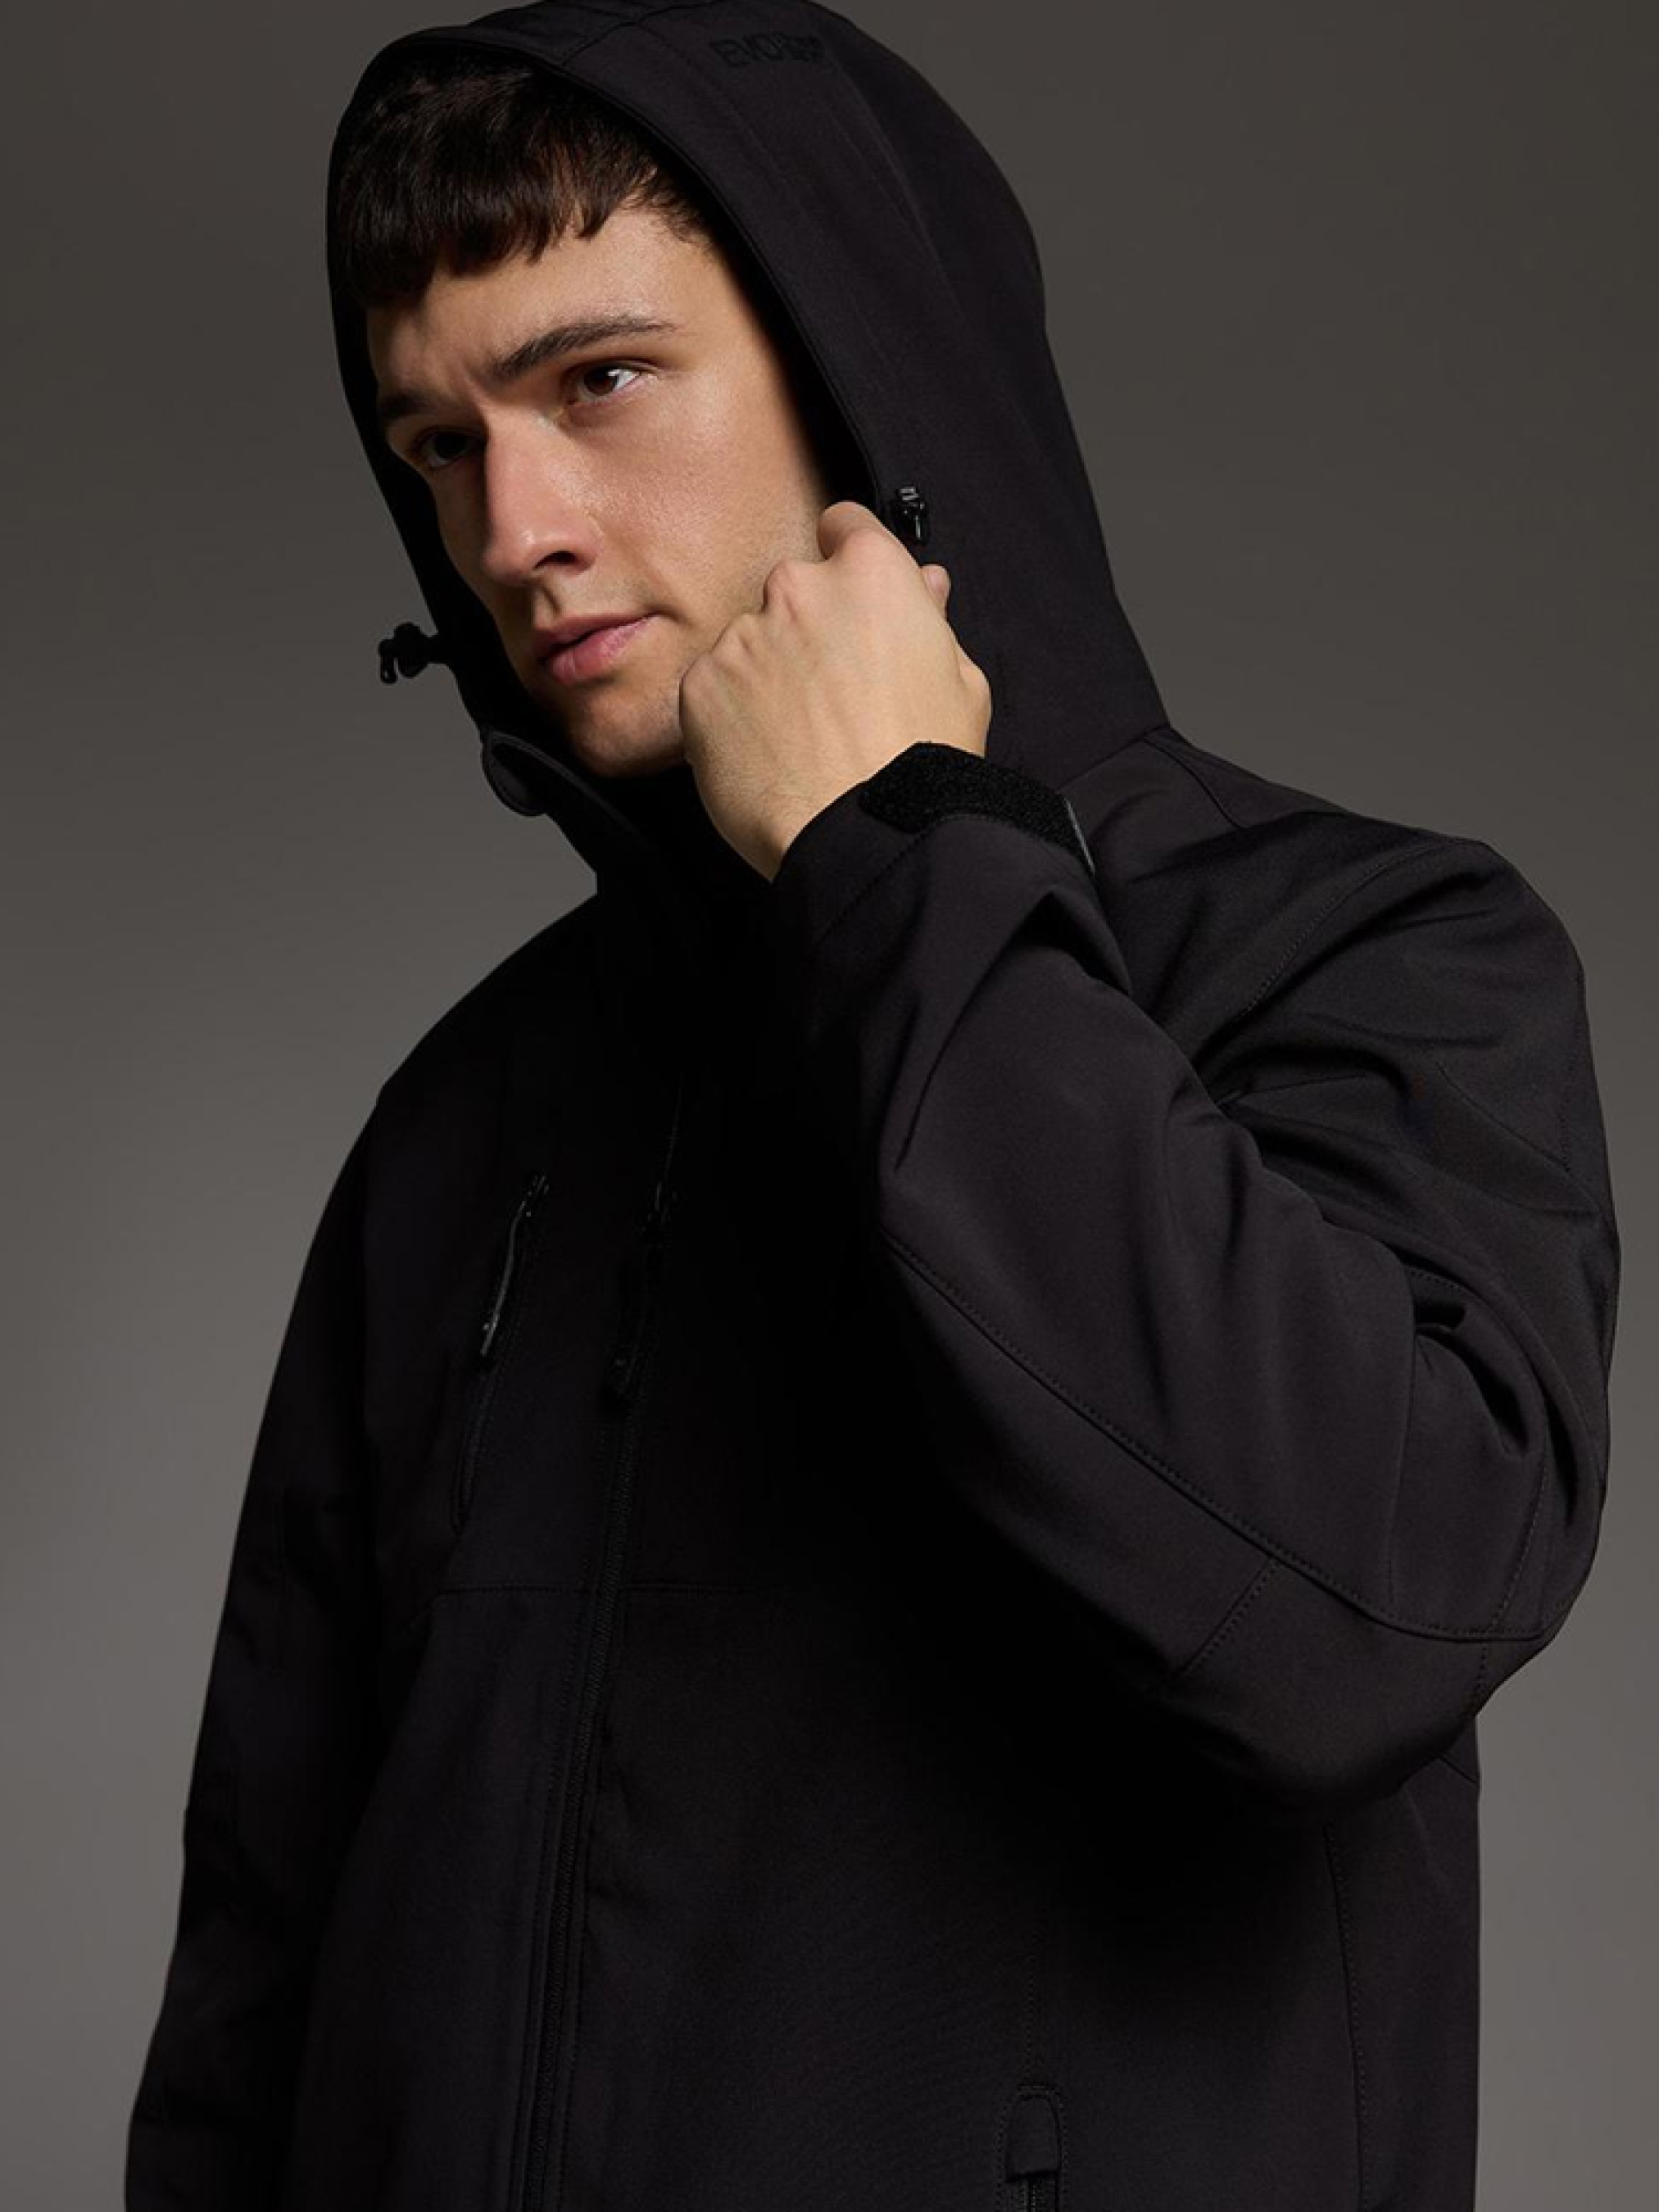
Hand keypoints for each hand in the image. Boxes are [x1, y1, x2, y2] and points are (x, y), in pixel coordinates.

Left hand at [678, 499, 991, 879]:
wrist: (861, 835)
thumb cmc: (923, 766)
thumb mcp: (961, 684)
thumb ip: (931, 620)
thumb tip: (925, 584)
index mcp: (870, 574)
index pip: (845, 526)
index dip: (849, 561)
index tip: (850, 601)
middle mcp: (798, 588)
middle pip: (793, 590)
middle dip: (807, 628)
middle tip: (831, 693)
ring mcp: (742, 635)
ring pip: (749, 641)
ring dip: (766, 674)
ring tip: (800, 737)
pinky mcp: (699, 685)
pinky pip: (711, 688)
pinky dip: (730, 716)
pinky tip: (766, 755)